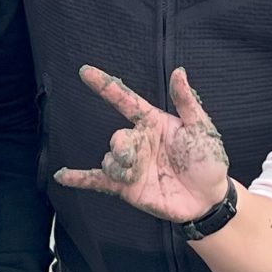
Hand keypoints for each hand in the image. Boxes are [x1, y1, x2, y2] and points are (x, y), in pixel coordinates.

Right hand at [53, 65, 231, 222]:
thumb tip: (178, 71)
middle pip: (116, 138)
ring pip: (109, 159)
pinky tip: (62, 176)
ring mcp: (131, 165)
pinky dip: (79, 179)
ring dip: (119, 167)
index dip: (105, 86)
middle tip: (137, 157)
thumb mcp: (201, 127)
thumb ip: (186, 101)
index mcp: (153, 123)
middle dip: (122, 147)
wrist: (208, 199)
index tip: (85, 72)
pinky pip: (98, 181)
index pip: (124, 100)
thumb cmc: (208, 159)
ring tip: (136, 175)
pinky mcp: (127, 188)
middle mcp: (139, 142)